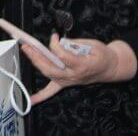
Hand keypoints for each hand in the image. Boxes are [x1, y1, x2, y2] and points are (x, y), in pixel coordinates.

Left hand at [22, 33, 136, 104]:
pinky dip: (41, 96)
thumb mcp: (92, 44)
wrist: (111, 67)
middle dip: (37, 56)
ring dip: (36, 63)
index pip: (63, 56)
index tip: (54, 37)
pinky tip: (32, 100)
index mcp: (82, 65)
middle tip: (27, 45)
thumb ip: (74, 43)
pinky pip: (52, 91)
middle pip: (51, 67)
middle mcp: (74, 76)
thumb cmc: (103, 55)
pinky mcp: (66, 82)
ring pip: (48, 74)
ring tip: (27, 51)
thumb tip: (59, 42)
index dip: (55, 45)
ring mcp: (69, 81)